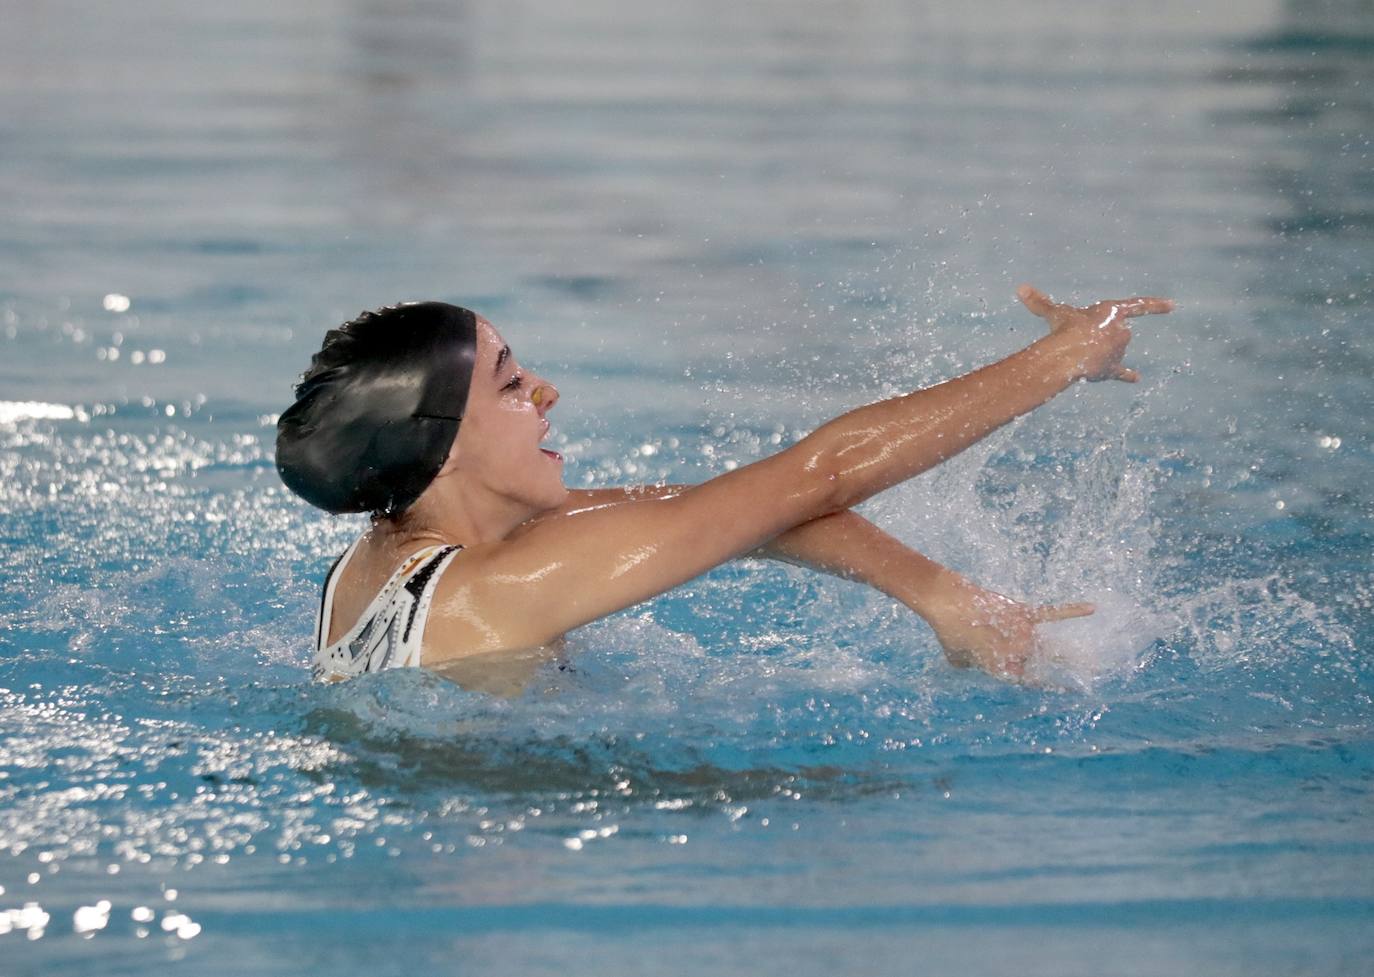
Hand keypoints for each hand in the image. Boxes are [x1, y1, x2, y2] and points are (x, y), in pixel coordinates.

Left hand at [923, 575, 1094, 680]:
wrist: (948, 603)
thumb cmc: (948, 633)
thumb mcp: (956, 659)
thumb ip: (970, 664)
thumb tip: (971, 660)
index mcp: (1004, 670)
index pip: (1034, 683)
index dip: (1054, 687)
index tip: (1072, 691)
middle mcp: (1018, 654)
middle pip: (1050, 665)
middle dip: (1074, 672)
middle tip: (1093, 676)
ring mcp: (1023, 633)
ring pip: (1055, 646)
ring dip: (1074, 654)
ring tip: (1095, 661)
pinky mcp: (1023, 612)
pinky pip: (1053, 613)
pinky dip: (1073, 610)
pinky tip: (1092, 608)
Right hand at [1017, 283, 1173, 382]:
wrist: (1068, 353)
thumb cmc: (1064, 328)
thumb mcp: (1053, 312)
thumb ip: (1039, 301)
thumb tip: (1020, 287)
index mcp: (1113, 311)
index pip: (1139, 306)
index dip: (1156, 306)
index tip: (1173, 306)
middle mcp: (1122, 330)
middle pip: (1113, 332)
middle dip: (1099, 334)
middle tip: (1080, 337)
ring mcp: (1119, 351)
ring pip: (1109, 351)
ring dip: (1096, 351)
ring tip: (1079, 352)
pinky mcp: (1112, 368)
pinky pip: (1121, 372)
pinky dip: (1127, 375)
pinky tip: (1135, 378)